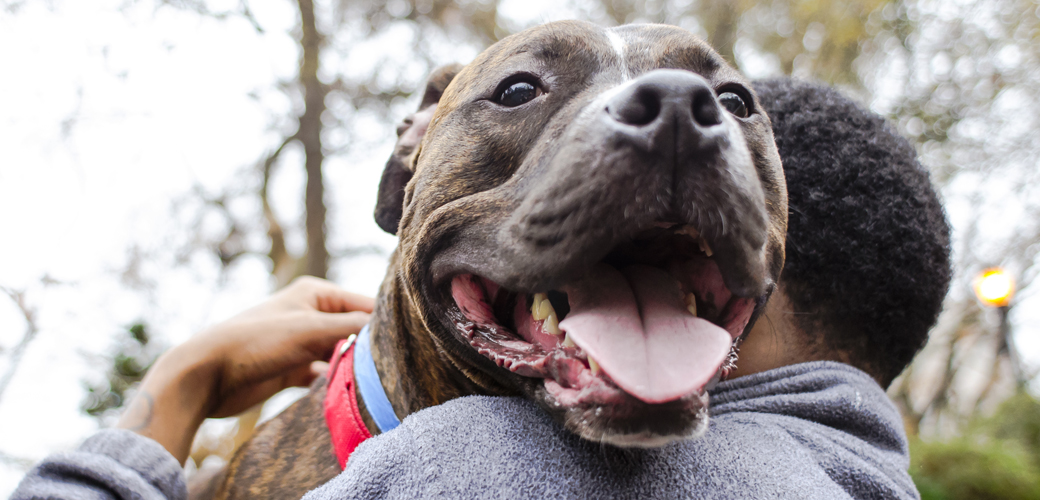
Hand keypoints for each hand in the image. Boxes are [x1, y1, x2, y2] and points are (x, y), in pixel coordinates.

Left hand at [117, 276, 372, 463]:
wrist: (208, 375)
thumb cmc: (257, 341)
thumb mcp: (311, 329)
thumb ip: (351, 327)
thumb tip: (388, 329)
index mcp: (315, 294)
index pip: (363, 304)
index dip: (385, 322)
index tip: (410, 342)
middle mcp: (310, 315)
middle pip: (354, 331)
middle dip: (370, 348)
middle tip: (394, 368)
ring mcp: (301, 343)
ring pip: (340, 355)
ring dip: (353, 368)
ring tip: (375, 385)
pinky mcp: (291, 369)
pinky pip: (323, 375)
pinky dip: (334, 383)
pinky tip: (347, 394)